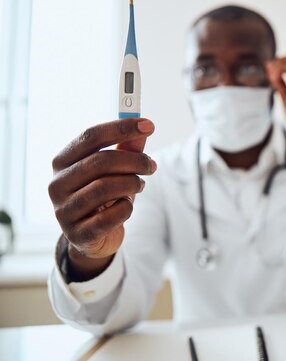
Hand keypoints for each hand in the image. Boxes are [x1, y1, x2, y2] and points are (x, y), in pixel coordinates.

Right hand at [48, 118, 156, 280]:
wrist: (92, 237)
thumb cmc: (103, 196)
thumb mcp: (115, 170)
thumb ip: (128, 148)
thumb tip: (144, 126)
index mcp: (62, 161)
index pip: (90, 136)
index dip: (121, 128)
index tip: (149, 125)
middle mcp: (57, 184)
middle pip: (100, 161)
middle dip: (134, 161)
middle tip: (152, 165)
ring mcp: (63, 210)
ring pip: (105, 188)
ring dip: (132, 184)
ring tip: (140, 184)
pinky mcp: (77, 233)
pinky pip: (110, 216)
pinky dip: (126, 208)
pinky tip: (127, 206)